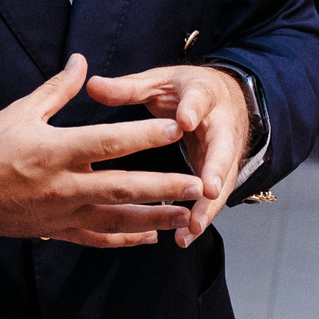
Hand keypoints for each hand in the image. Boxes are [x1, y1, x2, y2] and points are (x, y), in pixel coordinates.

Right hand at [0, 55, 206, 247]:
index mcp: (56, 150)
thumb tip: (82, 62)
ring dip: (154, 218)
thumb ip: (57, 90)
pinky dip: (125, 239)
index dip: (145, 135)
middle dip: (164, 187)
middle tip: (198, 184)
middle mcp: (64, 185)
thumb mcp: (20, 111)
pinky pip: (97, 238)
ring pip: (116, 219)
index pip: (110, 142)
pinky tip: (149, 237)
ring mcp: (62, 213)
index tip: (175, 128)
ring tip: (185, 214)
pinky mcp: (56, 231)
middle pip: (123, 186)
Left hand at [85, 64, 250, 245]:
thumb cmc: (184, 89)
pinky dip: (201, 216)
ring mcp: (226, 152)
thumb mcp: (158, 82)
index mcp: (203, 94)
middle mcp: (221, 125)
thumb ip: (129, 87)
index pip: (199, 100)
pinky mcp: (221, 173)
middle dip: (215, 171)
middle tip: (207, 190)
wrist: (224, 96)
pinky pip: (213, 197)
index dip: (193, 110)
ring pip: (222, 181)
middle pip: (222, 149)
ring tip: (190, 227)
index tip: (184, 122)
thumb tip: (93, 85)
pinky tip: (184, 236)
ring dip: (208, 206)